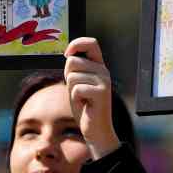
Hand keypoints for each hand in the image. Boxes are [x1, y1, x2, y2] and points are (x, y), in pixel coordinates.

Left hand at [63, 37, 119, 158]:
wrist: (96, 130)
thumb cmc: (85, 107)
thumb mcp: (77, 84)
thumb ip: (75, 69)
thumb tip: (69, 54)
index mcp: (99, 66)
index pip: (91, 43)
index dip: (76, 44)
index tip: (67, 54)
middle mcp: (104, 71)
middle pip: (73, 61)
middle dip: (68, 76)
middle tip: (78, 91)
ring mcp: (104, 81)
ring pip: (72, 76)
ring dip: (72, 90)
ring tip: (82, 99)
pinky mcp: (102, 93)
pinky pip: (76, 89)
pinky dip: (75, 98)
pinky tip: (85, 105)